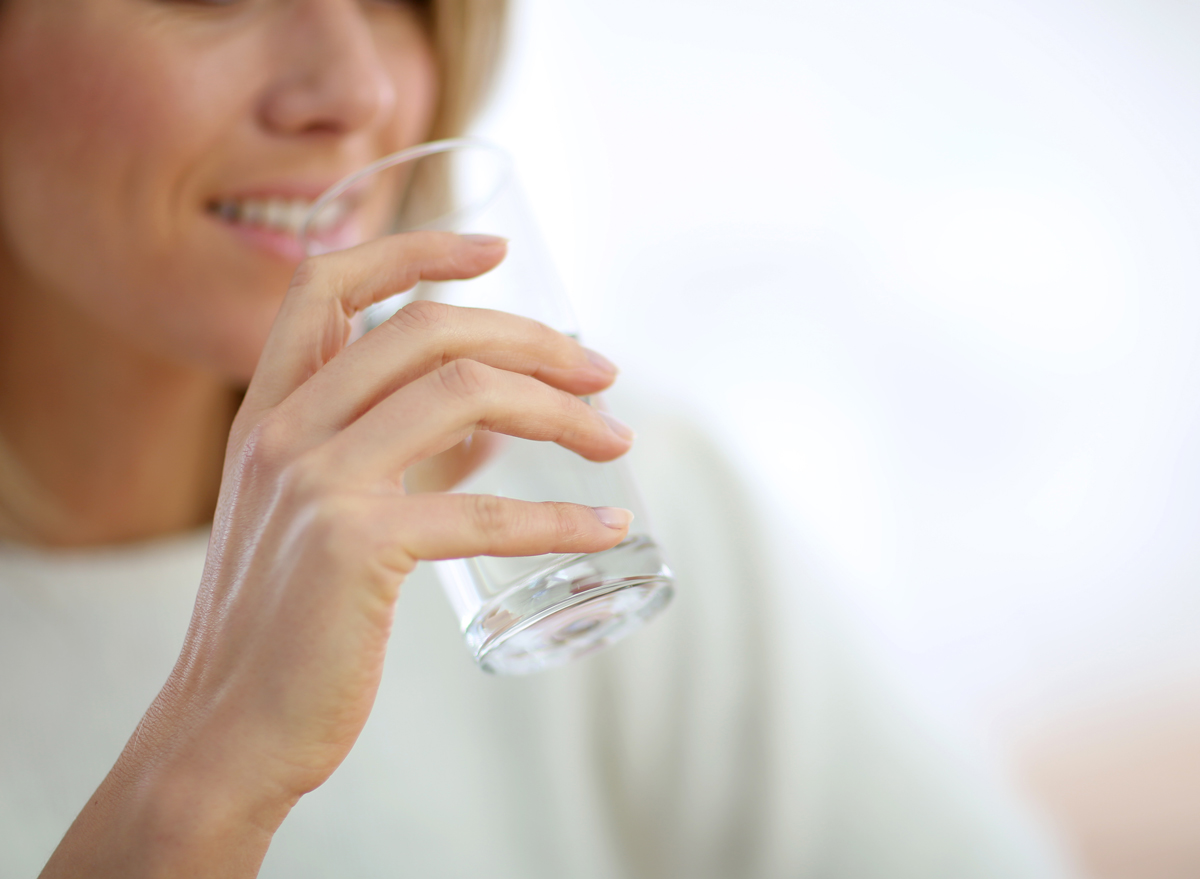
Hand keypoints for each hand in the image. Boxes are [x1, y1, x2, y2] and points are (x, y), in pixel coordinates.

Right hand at [42, 232, 631, 877]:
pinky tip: (606, 529)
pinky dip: (558, 517)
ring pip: (464, 397)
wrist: (228, 728)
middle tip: (602, 370)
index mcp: (268, 412)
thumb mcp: (324, 517)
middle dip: (531, 339)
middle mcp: (283, 431)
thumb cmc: (288, 625)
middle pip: (428, 332)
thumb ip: (398, 460)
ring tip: (617, 439)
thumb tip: (490, 430)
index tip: (496, 250)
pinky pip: (482, 511)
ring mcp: (314, 484)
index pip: (330, 285)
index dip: (416, 249)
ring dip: (560, 411)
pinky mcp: (354, 548)